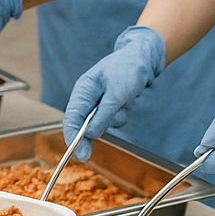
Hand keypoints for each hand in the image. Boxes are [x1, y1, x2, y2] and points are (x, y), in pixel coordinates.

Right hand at [62, 26, 165, 160]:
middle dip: (87, 137)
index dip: (71, 135)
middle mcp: (88, 96)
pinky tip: (127, 101)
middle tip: (85, 156)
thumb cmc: (127, 70)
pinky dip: (121, 115)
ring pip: (100, 123)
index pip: (71, 116)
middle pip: (81, 124)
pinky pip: (113, 119)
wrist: (143, 59)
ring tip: (123, 102)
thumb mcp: (117, 93)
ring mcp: (99, 101)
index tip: (74, 151)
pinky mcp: (110, 105)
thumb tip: (90, 134)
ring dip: (113, 120)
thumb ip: (103, 114)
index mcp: (84, 89)